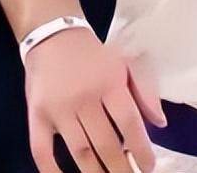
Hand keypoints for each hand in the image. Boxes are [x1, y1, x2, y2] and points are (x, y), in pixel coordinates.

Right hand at [24, 26, 165, 172]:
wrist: (54, 37)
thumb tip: (160, 124)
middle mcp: (85, 98)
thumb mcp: (125, 65)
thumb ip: (144, 94)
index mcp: (110, 83)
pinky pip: (41, 149)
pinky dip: (51, 170)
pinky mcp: (36, 115)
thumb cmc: (94, 57)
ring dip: (94, 172)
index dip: (141, 149)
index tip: (149, 166)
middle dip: (120, 168)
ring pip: (79, 151)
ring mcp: (58, 109)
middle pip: (105, 143)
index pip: (129, 123)